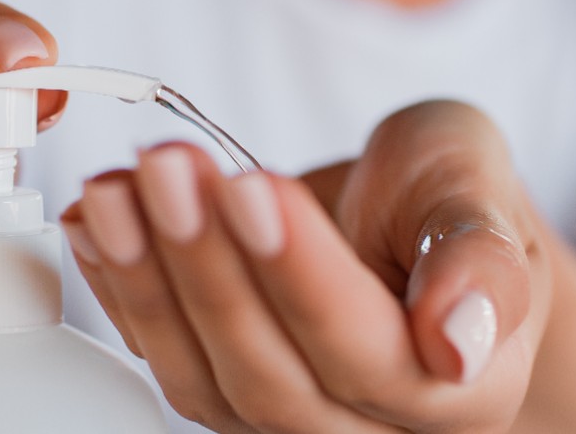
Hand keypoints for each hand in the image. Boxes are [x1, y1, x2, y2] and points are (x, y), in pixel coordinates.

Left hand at [62, 101, 551, 432]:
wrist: (404, 219)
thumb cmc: (444, 197)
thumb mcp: (477, 184)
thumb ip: (480, 254)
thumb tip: (459, 342)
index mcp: (461, 392)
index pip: (367, 355)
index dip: (300, 276)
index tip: (251, 186)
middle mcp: (372, 427)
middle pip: (273, 380)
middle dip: (208, 267)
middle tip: (167, 168)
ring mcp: (291, 420)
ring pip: (206, 382)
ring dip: (149, 281)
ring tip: (116, 188)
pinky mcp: (225, 391)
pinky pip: (165, 361)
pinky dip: (122, 289)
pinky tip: (96, 223)